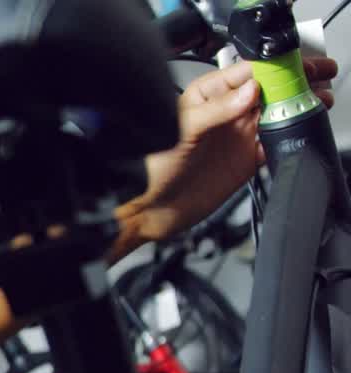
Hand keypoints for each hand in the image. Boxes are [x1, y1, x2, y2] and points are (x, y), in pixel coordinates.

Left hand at [135, 57, 337, 240]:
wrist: (151, 209)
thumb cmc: (151, 168)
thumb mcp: (179, 131)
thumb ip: (214, 111)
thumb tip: (248, 92)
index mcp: (206, 96)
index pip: (244, 74)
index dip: (269, 69)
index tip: (288, 71)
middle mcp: (224, 112)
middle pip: (266, 90)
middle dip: (292, 82)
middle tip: (315, 79)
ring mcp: (236, 135)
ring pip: (275, 113)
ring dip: (296, 105)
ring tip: (316, 101)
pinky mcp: (245, 158)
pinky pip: (274, 141)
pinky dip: (288, 135)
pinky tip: (296, 129)